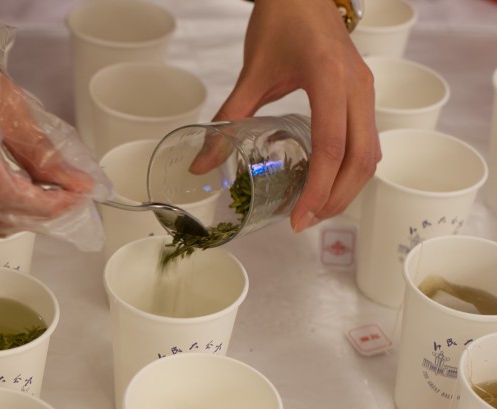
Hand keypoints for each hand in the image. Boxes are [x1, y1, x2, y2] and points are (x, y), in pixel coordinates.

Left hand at [215, 0, 380, 231]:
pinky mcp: (364, 92)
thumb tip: (200, 166)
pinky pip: (368, 140)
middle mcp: (357, 86)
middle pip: (360, 158)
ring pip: (370, 153)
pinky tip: (326, 184)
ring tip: (315, 211)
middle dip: (336, 198)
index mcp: (329, 79)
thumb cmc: (280, 22)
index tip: (298, 218)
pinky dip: (351, 168)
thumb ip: (227, 120)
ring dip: (347, 188)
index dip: (317, 189)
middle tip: (304, 223)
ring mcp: (366, 89)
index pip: (331, 147)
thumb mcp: (251, 73)